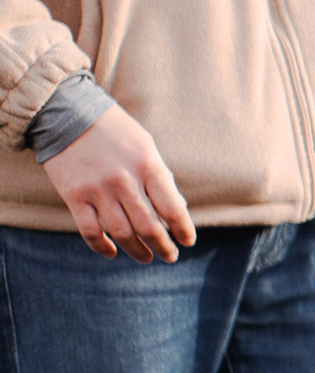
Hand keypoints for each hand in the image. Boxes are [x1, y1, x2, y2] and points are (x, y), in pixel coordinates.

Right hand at [43, 103, 195, 260]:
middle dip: (164, 246)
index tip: (188, 242)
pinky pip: (90, 231)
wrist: (68, 115)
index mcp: (148, 166)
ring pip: (122, 233)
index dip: (183, 230)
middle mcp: (124, 180)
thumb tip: (177, 209)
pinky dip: (102, 246)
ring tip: (148, 258)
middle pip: (149, 226)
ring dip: (138, 251)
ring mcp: (98, 190)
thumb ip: (160, 178)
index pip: (172, 208)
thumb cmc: (115, 132)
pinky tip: (113, 252)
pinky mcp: (74, 196)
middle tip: (170, 257)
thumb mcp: (146, 147)